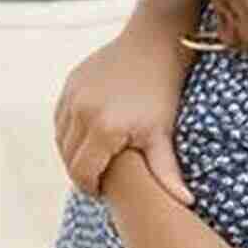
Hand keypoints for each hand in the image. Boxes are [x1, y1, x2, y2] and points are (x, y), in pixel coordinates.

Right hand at [54, 28, 193, 203]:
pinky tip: (89, 136)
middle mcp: (81, 113)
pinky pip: (61, 118)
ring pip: (62, 139)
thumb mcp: (163, 133)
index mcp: (103, 129)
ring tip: (96, 159)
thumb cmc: (163, 91)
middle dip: (82, 173)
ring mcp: (72, 96)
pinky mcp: (70, 83)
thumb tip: (186, 204)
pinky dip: (70, 132)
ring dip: (74, 153)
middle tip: (101, 178)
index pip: (83, 174)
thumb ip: (166, 172)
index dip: (91, 188)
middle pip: (69, 159)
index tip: (103, 192)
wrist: (154, 44)